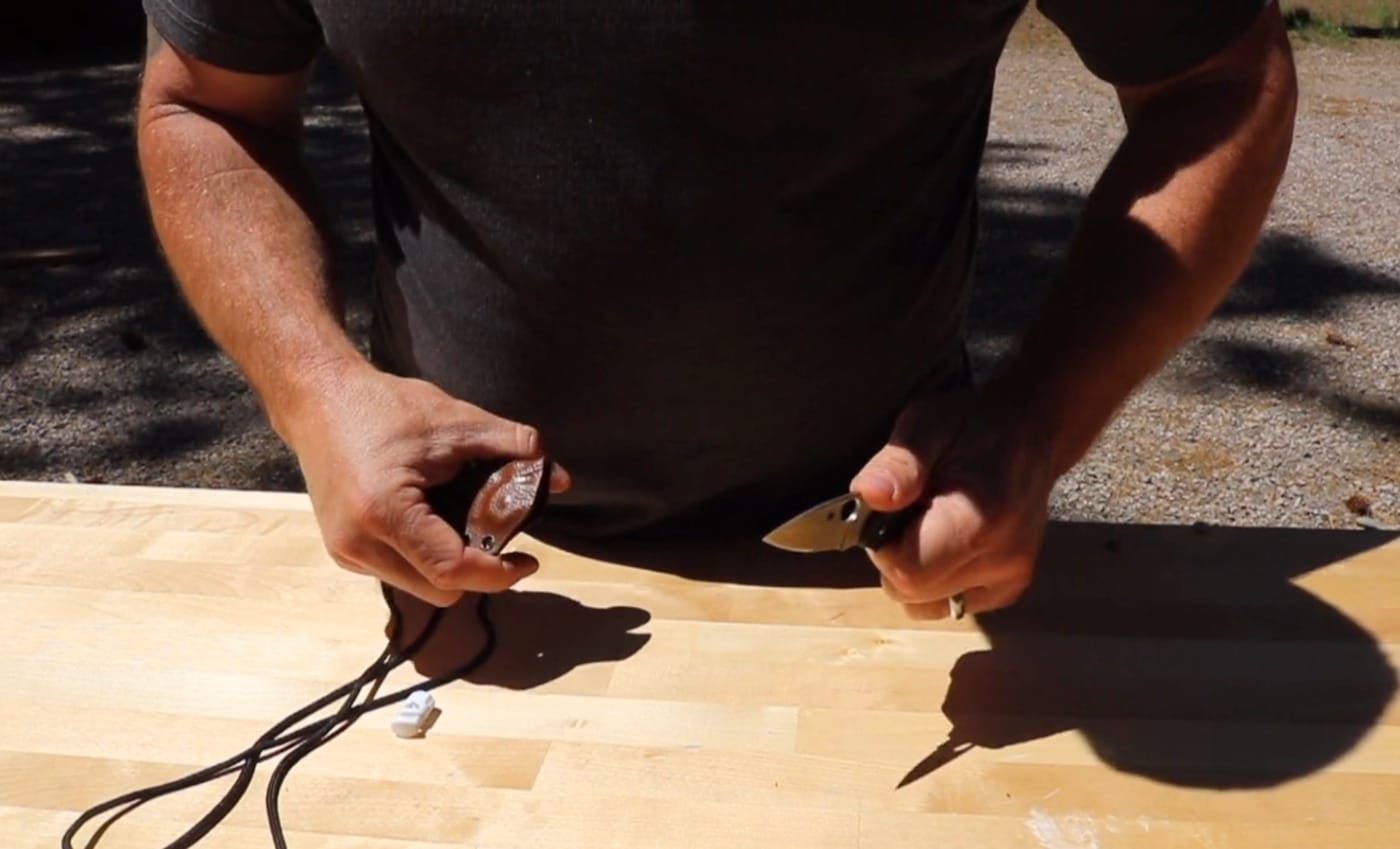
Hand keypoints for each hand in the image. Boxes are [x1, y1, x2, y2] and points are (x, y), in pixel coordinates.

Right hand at [285, 363, 569, 605]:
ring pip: (419, 587)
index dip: (498, 573)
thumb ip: (511, 447)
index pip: (452, 570)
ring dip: (450, 568)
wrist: (317, 398)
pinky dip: (425, 559)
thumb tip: (561, 477)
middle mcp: (358, 544)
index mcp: (384, 513)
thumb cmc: (383, 405)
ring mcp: (345, 553)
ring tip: (470, 527)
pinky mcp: (342, 552)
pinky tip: (437, 523)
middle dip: (477, 572)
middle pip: (439, 590)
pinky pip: (398, 573)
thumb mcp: (456, 420)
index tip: (528, 560)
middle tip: (502, 539)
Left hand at [850, 391, 1055, 619]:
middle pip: (912, 592)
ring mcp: (1011, 579)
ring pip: (926, 604)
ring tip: (927, 527)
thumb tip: (867, 496)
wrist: (1029, 432)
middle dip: (894, 556)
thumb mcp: (925, 425)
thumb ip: (897, 464)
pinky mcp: (1010, 588)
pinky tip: (945, 544)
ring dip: (913, 571)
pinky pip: (949, 604)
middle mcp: (1003, 560)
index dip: (881, 546)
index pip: (907, 571)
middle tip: (909, 513)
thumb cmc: (971, 424)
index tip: (888, 513)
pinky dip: (935, 581)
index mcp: (980, 521)